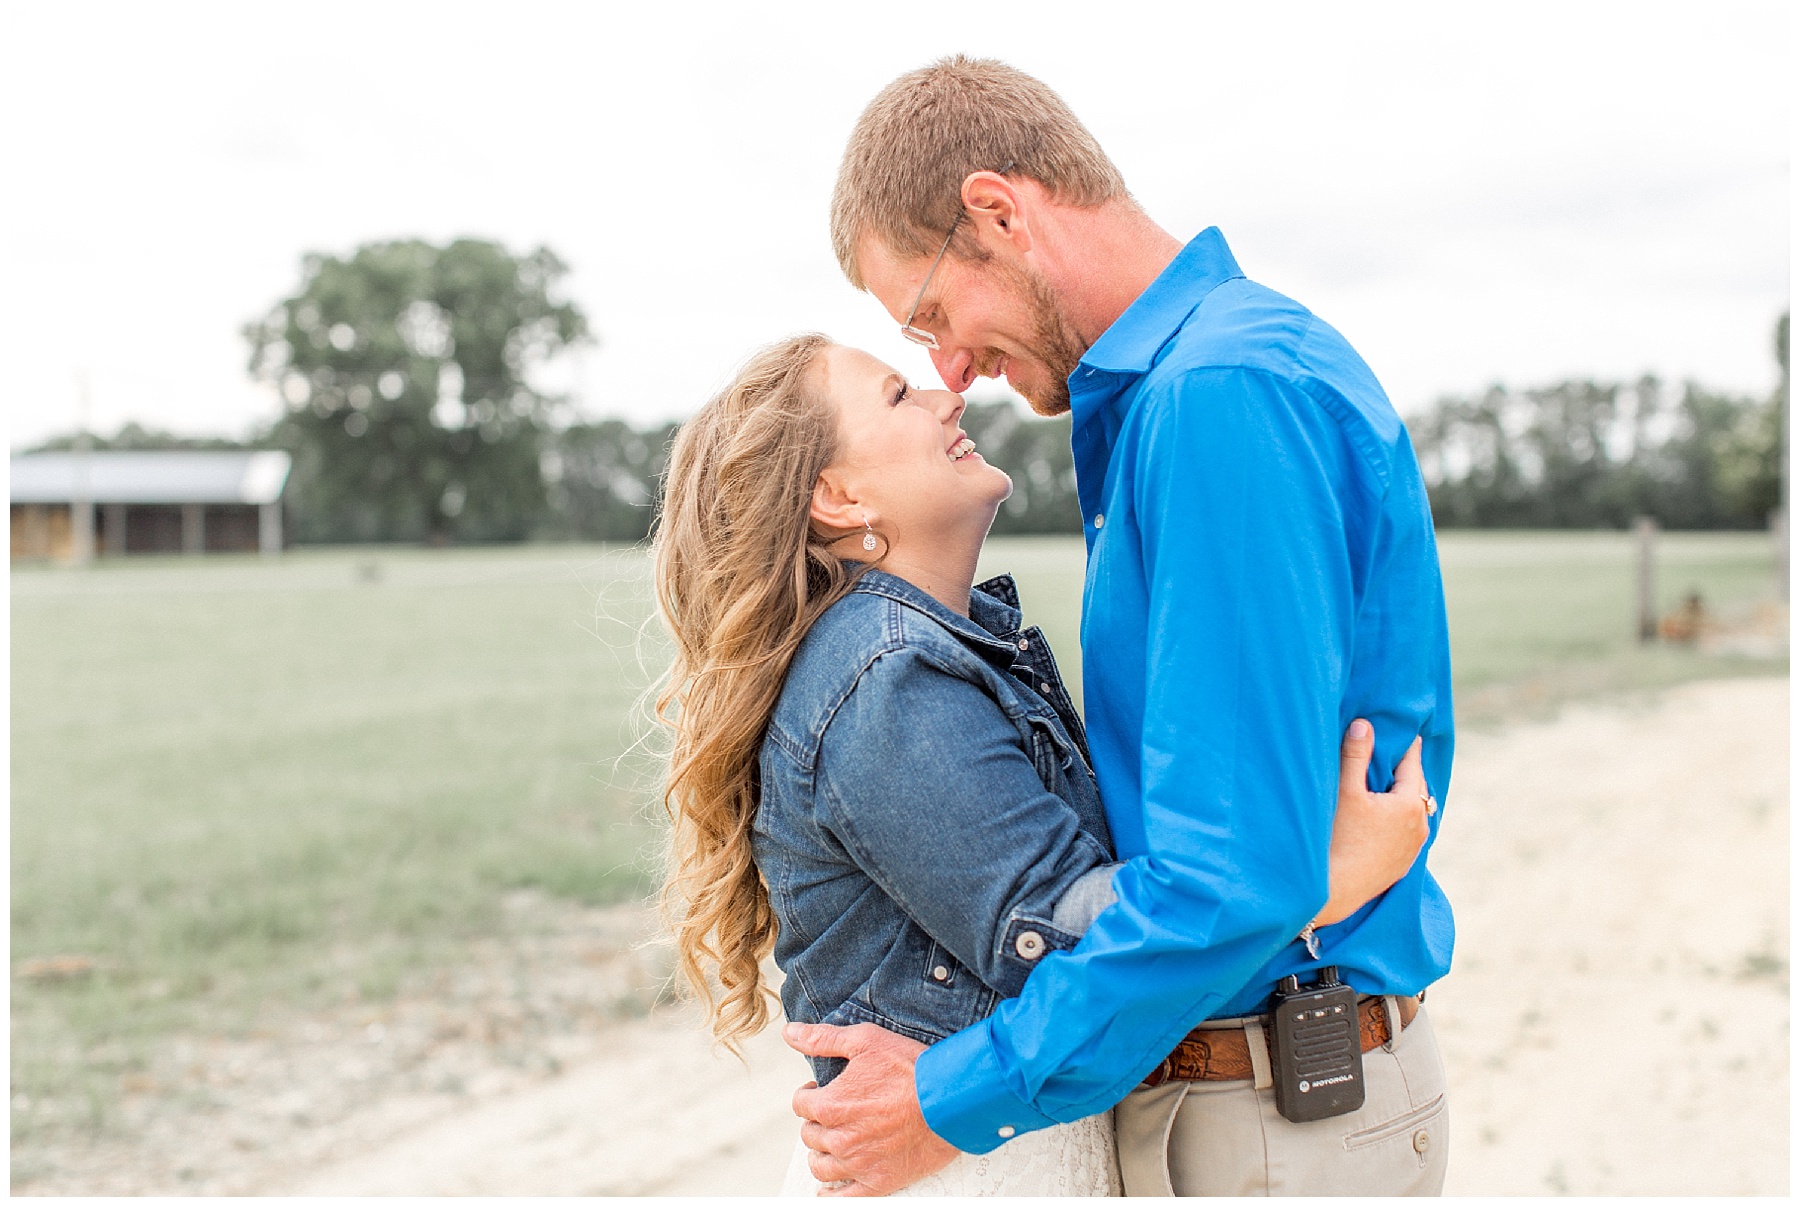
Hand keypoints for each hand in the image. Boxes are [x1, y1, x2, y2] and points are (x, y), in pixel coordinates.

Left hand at [784, 1021, 959, 1195]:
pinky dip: (830, 1192)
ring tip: (836, 1141)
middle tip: (836, 1113)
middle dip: (819, 1121)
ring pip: (820, 1165)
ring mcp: (858, 1164)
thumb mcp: (866, 1041)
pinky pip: (841, 1197)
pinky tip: (831, 1184)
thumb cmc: (911, 1068)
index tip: (822, 1091)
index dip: (810, 1094)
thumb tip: (790, 1034)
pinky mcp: (877, 1182)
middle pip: (810, 1134)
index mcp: (831, 1105)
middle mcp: (839, 1138)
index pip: (801, 1104)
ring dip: (823, 1152)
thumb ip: (823, 1039)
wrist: (951, 1101)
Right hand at [1315, 721, 1429, 926]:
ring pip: (1413, 812)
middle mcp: (1419, 826)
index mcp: (1409, 804)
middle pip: (1415, 788)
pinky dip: (1398, 820)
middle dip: (1405, 770)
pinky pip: (1406, 832)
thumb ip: (1355, 755)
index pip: (1411, 763)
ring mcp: (1412, 849)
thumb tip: (1364, 724)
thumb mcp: (1345, 791)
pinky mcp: (1401, 865)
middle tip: (1394, 752)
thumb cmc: (1338, 837)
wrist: (1333, 892)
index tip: (1405, 729)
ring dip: (1402, 797)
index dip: (1405, 744)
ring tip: (1387, 785)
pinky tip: (1383, 819)